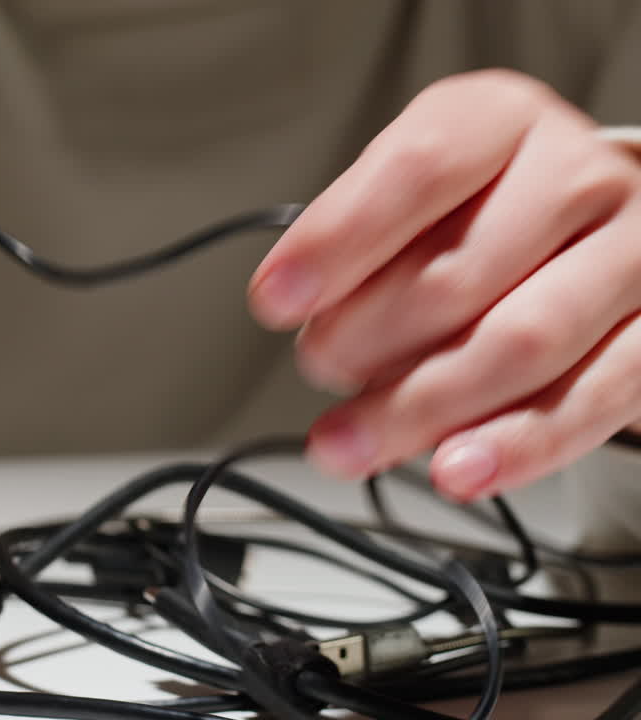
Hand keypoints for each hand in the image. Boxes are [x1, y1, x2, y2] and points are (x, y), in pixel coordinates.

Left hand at [247, 69, 640, 501]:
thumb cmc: (486, 213)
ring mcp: (635, 256)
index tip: (274, 299)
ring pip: (522, 343)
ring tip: (347, 441)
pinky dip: (513, 446)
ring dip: (419, 407)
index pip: (419, 170)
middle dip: (366, 339)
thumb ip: (362, 241)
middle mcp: (581, 176)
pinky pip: (590, 401)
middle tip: (318, 367)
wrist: (602, 231)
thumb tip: (297, 308)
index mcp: (504, 123)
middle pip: (461, 270)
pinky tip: (454, 470)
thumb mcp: (417, 198)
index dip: (337, 241)